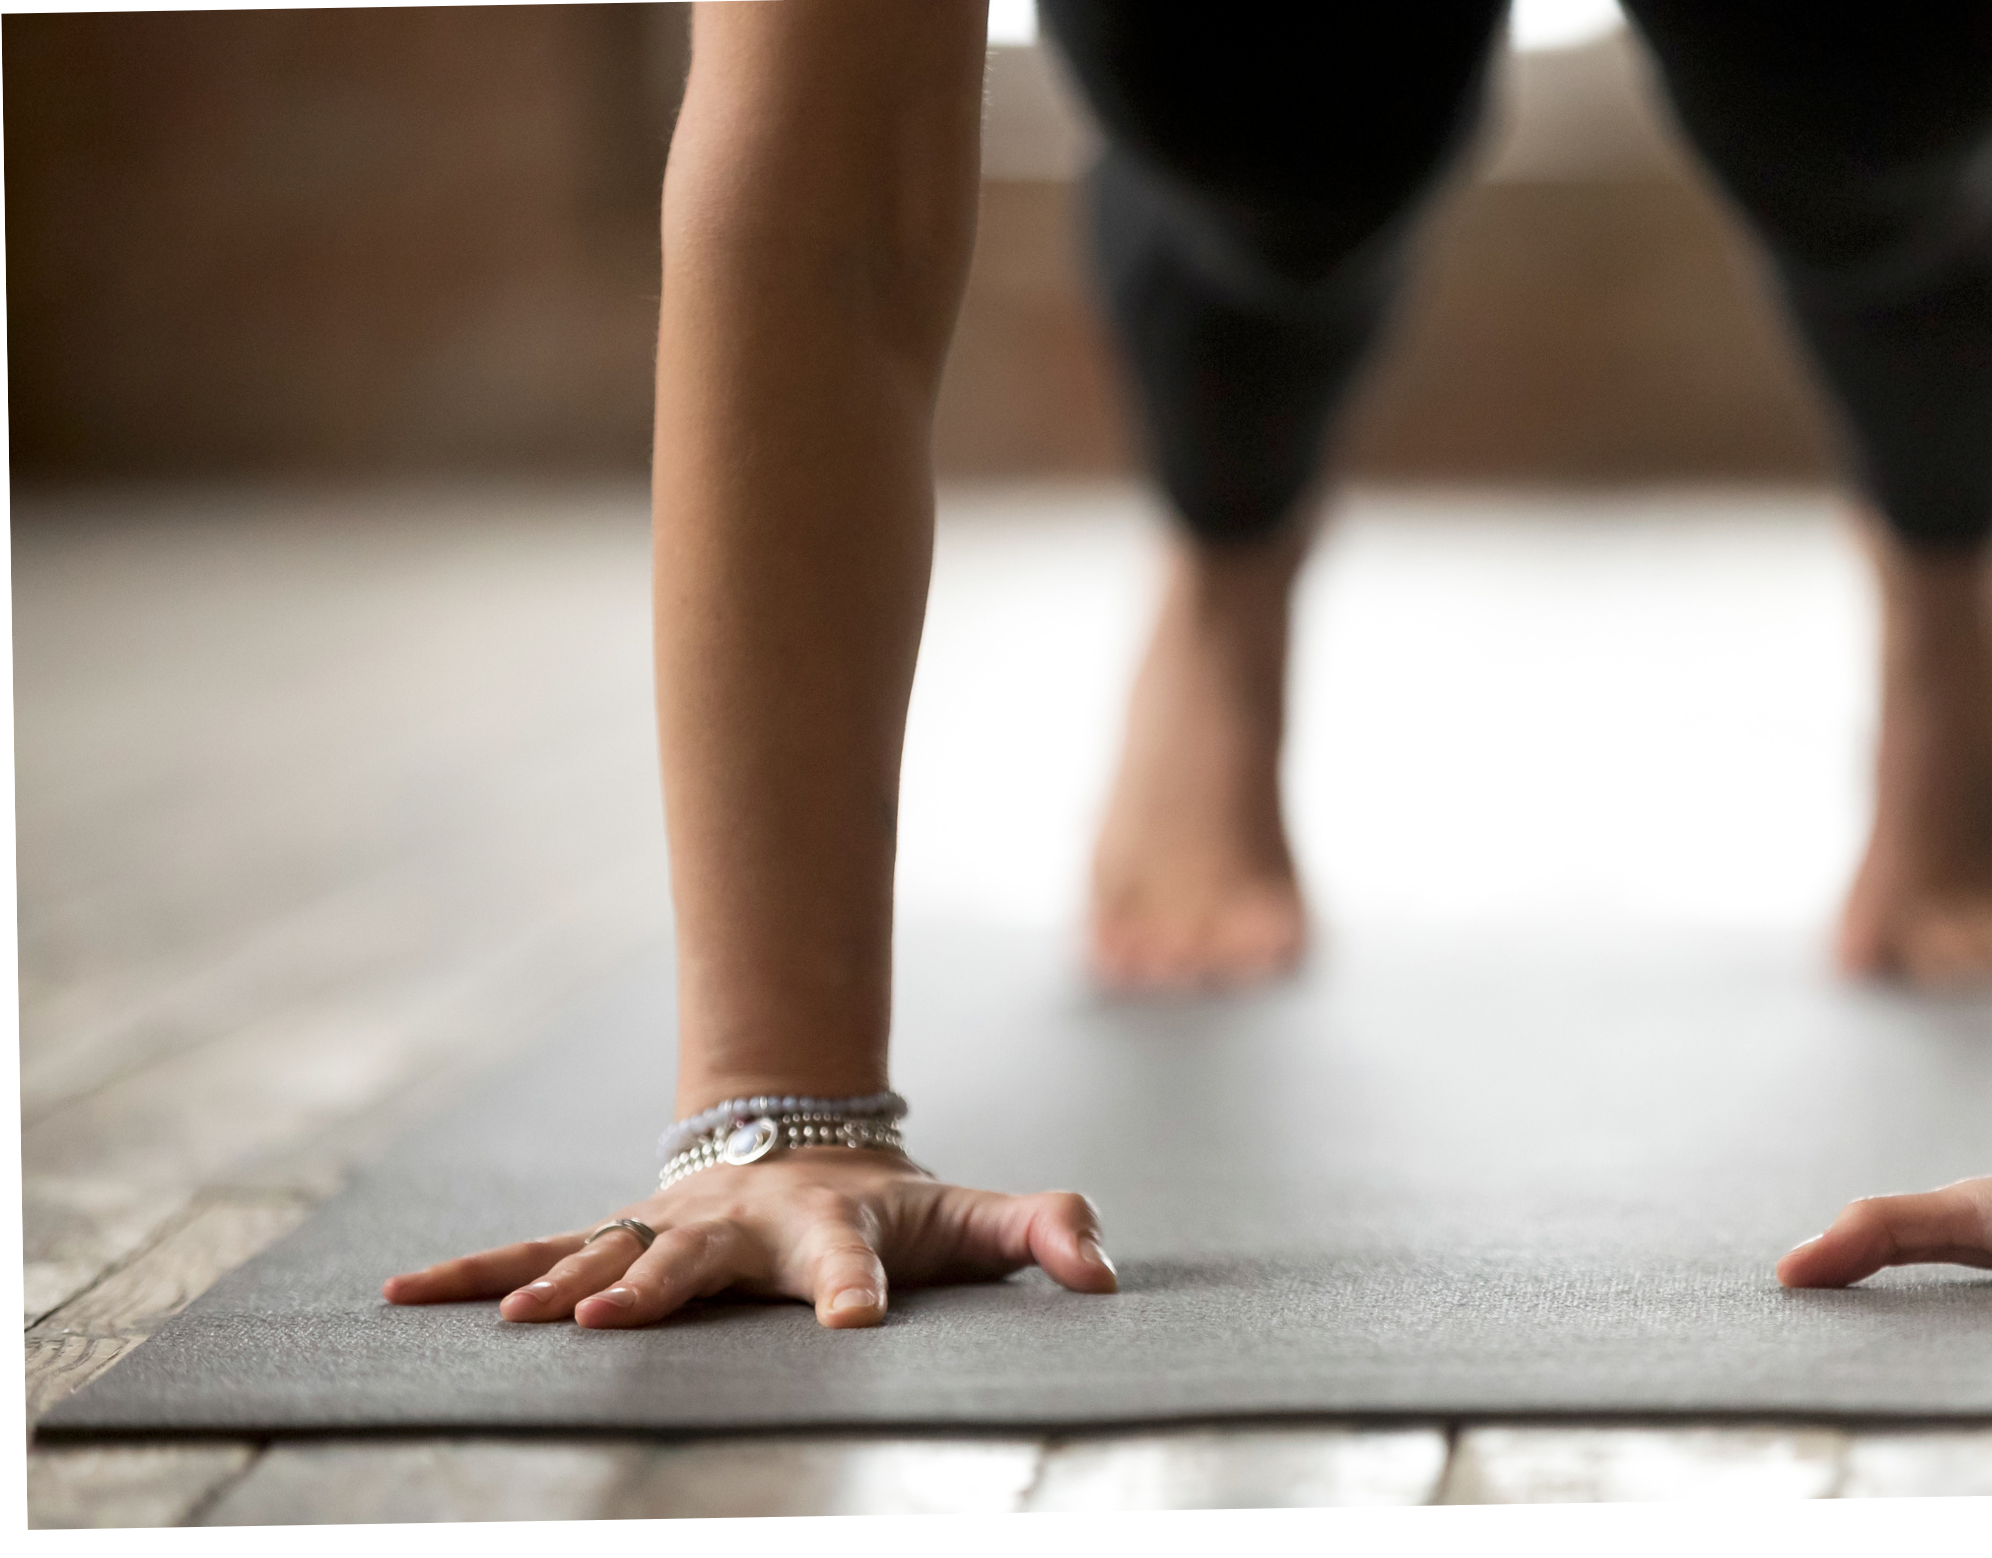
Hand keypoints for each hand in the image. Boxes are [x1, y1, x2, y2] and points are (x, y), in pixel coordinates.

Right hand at [380, 1149, 1117, 1328]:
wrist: (813, 1148)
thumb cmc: (905, 1211)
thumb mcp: (980, 1222)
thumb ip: (1048, 1233)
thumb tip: (1106, 1273)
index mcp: (837, 1228)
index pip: (854, 1263)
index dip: (857, 1288)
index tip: (854, 1324)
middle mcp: (743, 1225)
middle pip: (700, 1260)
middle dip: (657, 1285)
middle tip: (612, 1318)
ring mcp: (673, 1228)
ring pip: (605, 1250)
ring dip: (557, 1283)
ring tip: (519, 1322)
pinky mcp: (620, 1237)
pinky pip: (540, 1252)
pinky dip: (478, 1275)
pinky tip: (406, 1299)